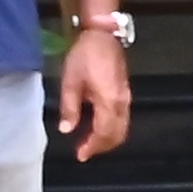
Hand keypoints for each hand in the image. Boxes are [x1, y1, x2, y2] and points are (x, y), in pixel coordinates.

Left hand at [54, 31, 129, 165]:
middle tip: (85, 151)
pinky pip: (123, 119)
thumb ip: (70, 108)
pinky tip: (98, 127)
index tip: (80, 155)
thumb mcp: (70, 81)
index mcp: (109, 102)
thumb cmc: (85, 56)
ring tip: (90, 143)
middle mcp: (122, 103)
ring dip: (108, 139)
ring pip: (123, 128)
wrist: (103, 36)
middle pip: (118, 134)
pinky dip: (112, 129)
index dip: (92, 147)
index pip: (103, 133)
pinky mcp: (125, 94)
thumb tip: (66, 129)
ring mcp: (126, 98)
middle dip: (102, 146)